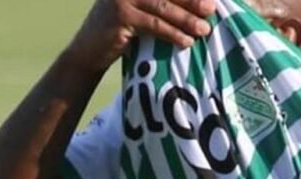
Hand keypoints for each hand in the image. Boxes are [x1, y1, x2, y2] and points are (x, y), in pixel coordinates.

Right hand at [64, 0, 215, 72]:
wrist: (87, 52)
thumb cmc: (119, 31)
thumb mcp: (137, 9)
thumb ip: (158, 3)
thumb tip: (196, 5)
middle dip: (191, 0)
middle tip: (212, 9)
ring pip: (163, 7)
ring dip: (186, 19)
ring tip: (204, 30)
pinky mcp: (120, 16)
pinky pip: (153, 25)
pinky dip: (172, 33)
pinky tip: (187, 41)